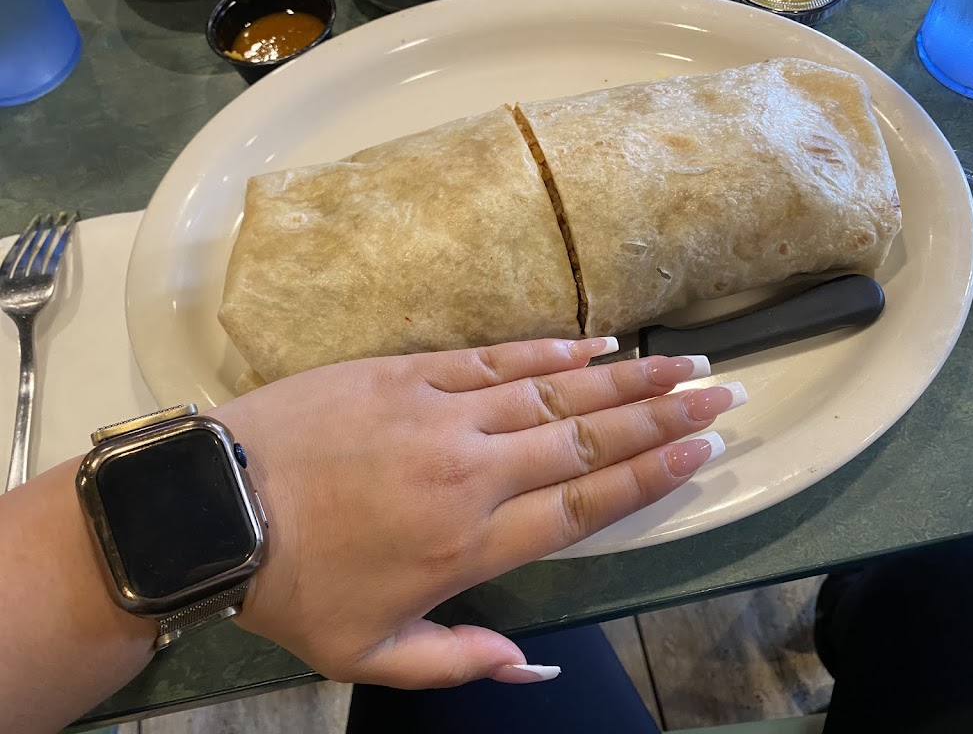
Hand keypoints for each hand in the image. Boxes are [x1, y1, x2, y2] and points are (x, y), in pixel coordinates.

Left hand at [213, 337, 745, 688]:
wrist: (215, 510)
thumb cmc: (294, 588)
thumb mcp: (371, 654)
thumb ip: (459, 660)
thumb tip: (531, 665)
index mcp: (471, 544)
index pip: (586, 505)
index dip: (651, 476)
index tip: (705, 451)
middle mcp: (472, 472)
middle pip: (588, 439)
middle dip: (664, 417)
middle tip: (723, 392)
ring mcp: (441, 414)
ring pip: (553, 391)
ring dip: (624, 378)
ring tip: (681, 363)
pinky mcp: (407, 373)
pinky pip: (493, 358)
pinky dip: (549, 350)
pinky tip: (594, 342)